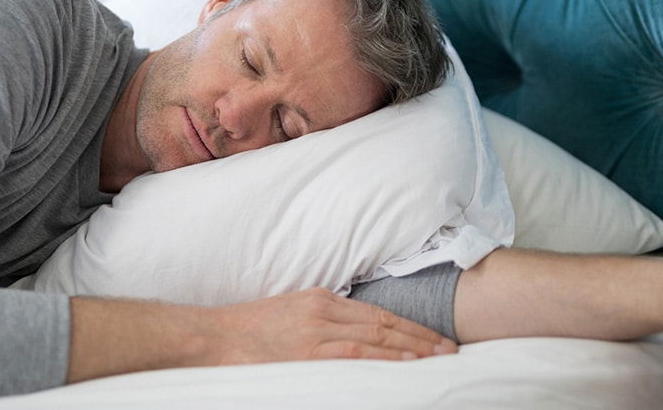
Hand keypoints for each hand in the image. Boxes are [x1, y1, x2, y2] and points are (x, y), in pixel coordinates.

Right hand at [206, 287, 456, 364]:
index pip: (377, 313)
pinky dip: (384, 357)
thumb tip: (353, 335)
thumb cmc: (246, 332)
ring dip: (412, 349)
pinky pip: (355, 353)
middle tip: (451, 350)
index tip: (434, 338)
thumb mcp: (289, 315)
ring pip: (377, 337)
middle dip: (421, 337)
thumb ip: (320, 321)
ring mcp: (316, 331)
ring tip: (439, 359)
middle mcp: (323, 310)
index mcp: (320, 299)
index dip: (410, 326)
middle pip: (384, 323)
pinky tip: (406, 364)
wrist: (212, 336)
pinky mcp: (306, 351)